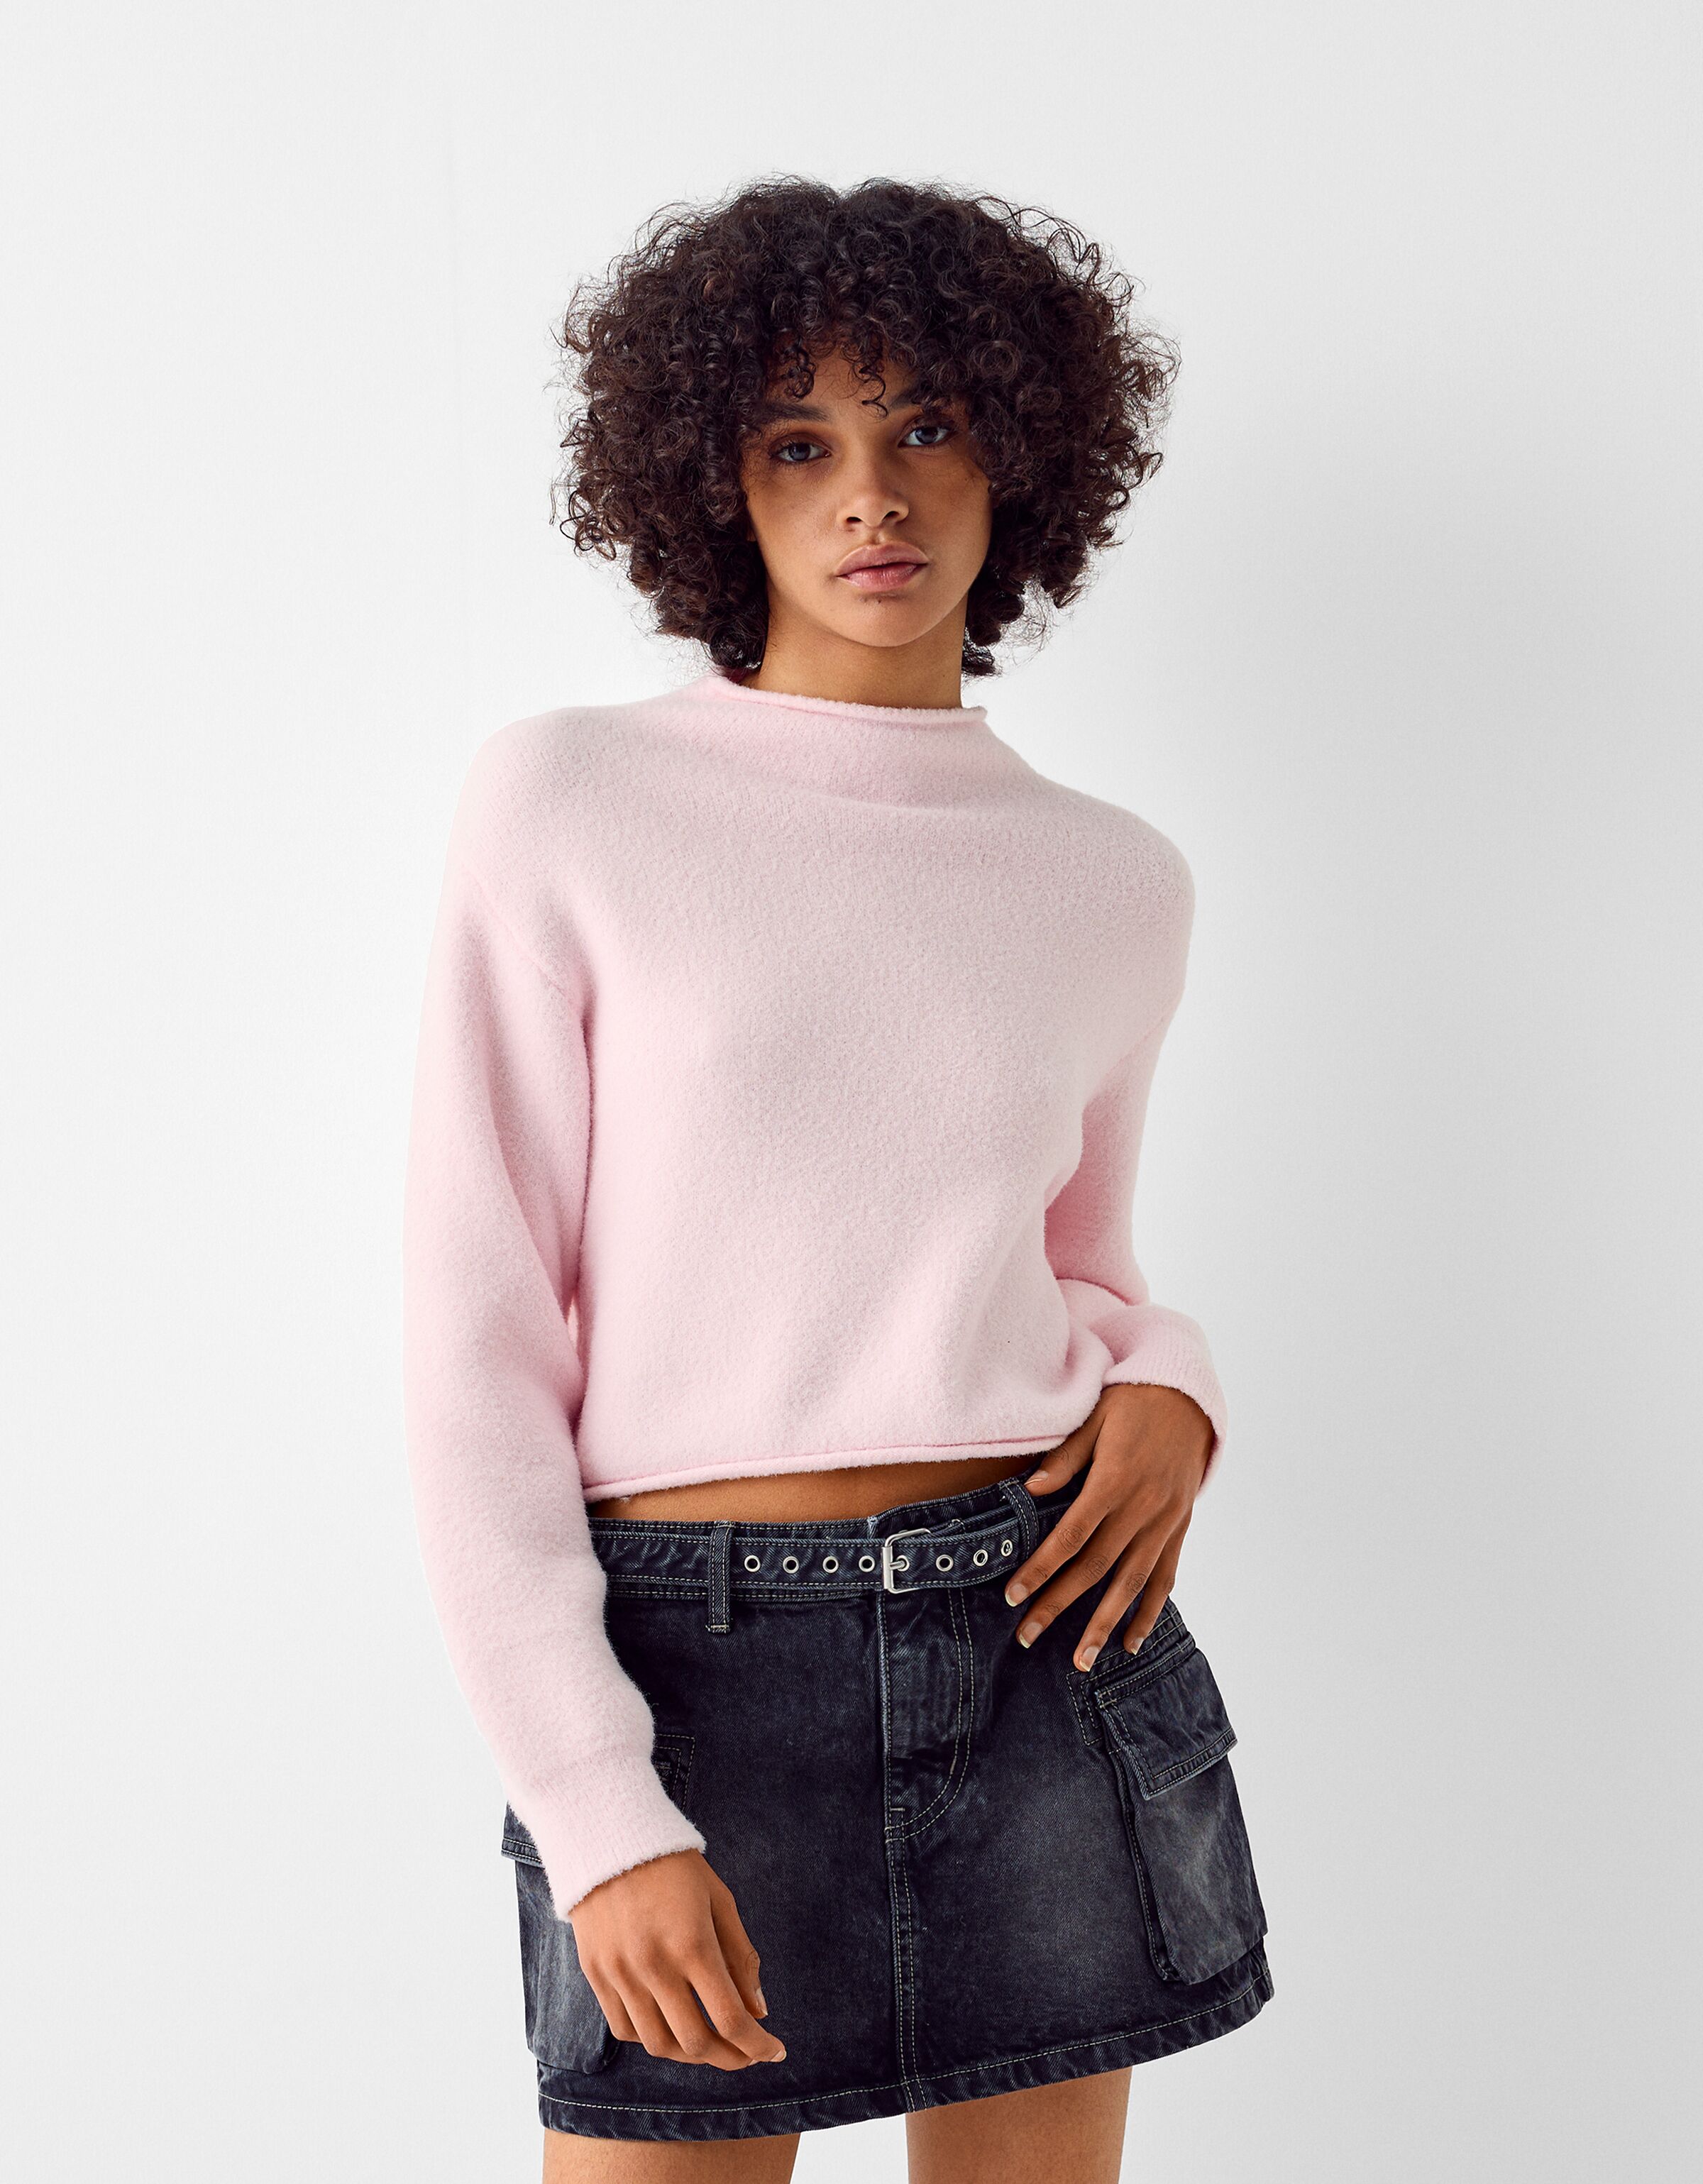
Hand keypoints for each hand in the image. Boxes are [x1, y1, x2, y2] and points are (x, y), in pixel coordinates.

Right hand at [569, 1848, 786, 2069]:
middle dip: (730, 2057)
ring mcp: (620, 1974)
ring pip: (658, 2045)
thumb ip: (741, 1956)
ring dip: (691, 2055)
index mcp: (692, 1944)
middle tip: (747, 2054)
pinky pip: (625, 2029)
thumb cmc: (673, 1866)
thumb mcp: (719, 1900)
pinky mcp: (596, 1975)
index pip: (730, 2018)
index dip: (757, 2045)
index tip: (775, 2052)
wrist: (609, 1839)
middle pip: (695, 2042)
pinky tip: (671, 2027)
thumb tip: (760, 2011)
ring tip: (711, 2044)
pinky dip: (652, 2038)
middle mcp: (654, 1966)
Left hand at [1005, 1384, 1212, 1669]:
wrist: (1189, 1395)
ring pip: (1131, 1583)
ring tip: (1080, 1661)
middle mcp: (1141, 1509)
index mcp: (1114, 1482)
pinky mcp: (1179, 1527)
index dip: (1040, 1569)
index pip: (1069, 1537)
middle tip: (1026, 1637)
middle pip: (1094, 1568)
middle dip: (1058, 1606)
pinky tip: (1130, 1642)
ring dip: (1104, 1625)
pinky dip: (1149, 1612)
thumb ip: (1064, 1458)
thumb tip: (1029, 1490)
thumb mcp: (1094, 1418)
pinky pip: (1165, 1577)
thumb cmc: (1132, 1402)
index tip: (1012, 1596)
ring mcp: (1165, 1522)